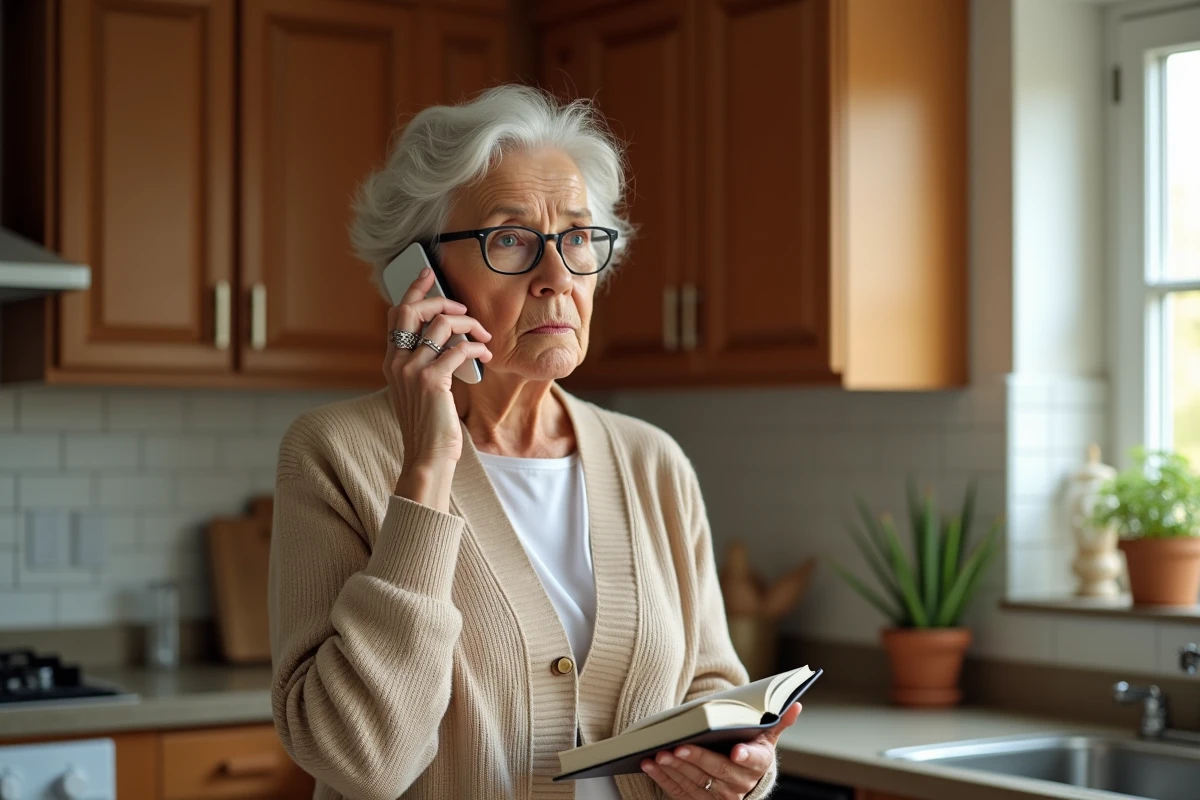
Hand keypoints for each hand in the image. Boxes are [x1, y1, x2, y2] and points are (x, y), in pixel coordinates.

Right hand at [385, 267, 491, 502]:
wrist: (427, 456)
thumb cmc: (429, 426)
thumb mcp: (419, 390)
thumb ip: (424, 364)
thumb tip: (448, 339)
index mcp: (392, 361)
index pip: (397, 313)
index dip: (413, 289)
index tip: (428, 273)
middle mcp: (397, 361)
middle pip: (415, 309)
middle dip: (442, 299)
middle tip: (464, 309)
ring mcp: (412, 370)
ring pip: (441, 324)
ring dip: (469, 325)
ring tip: (484, 338)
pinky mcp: (432, 380)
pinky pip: (458, 349)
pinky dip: (476, 348)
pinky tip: (485, 357)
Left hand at [639, 702, 801, 798]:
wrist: (740, 779)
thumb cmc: (749, 750)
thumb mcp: (765, 737)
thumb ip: (777, 722)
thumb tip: (795, 704)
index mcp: (758, 764)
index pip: (754, 761)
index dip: (745, 757)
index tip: (736, 752)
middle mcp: (740, 784)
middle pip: (717, 771)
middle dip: (697, 759)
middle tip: (680, 746)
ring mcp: (718, 796)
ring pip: (696, 782)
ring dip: (676, 769)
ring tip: (660, 752)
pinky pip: (679, 792)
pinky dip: (663, 778)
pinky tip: (650, 763)